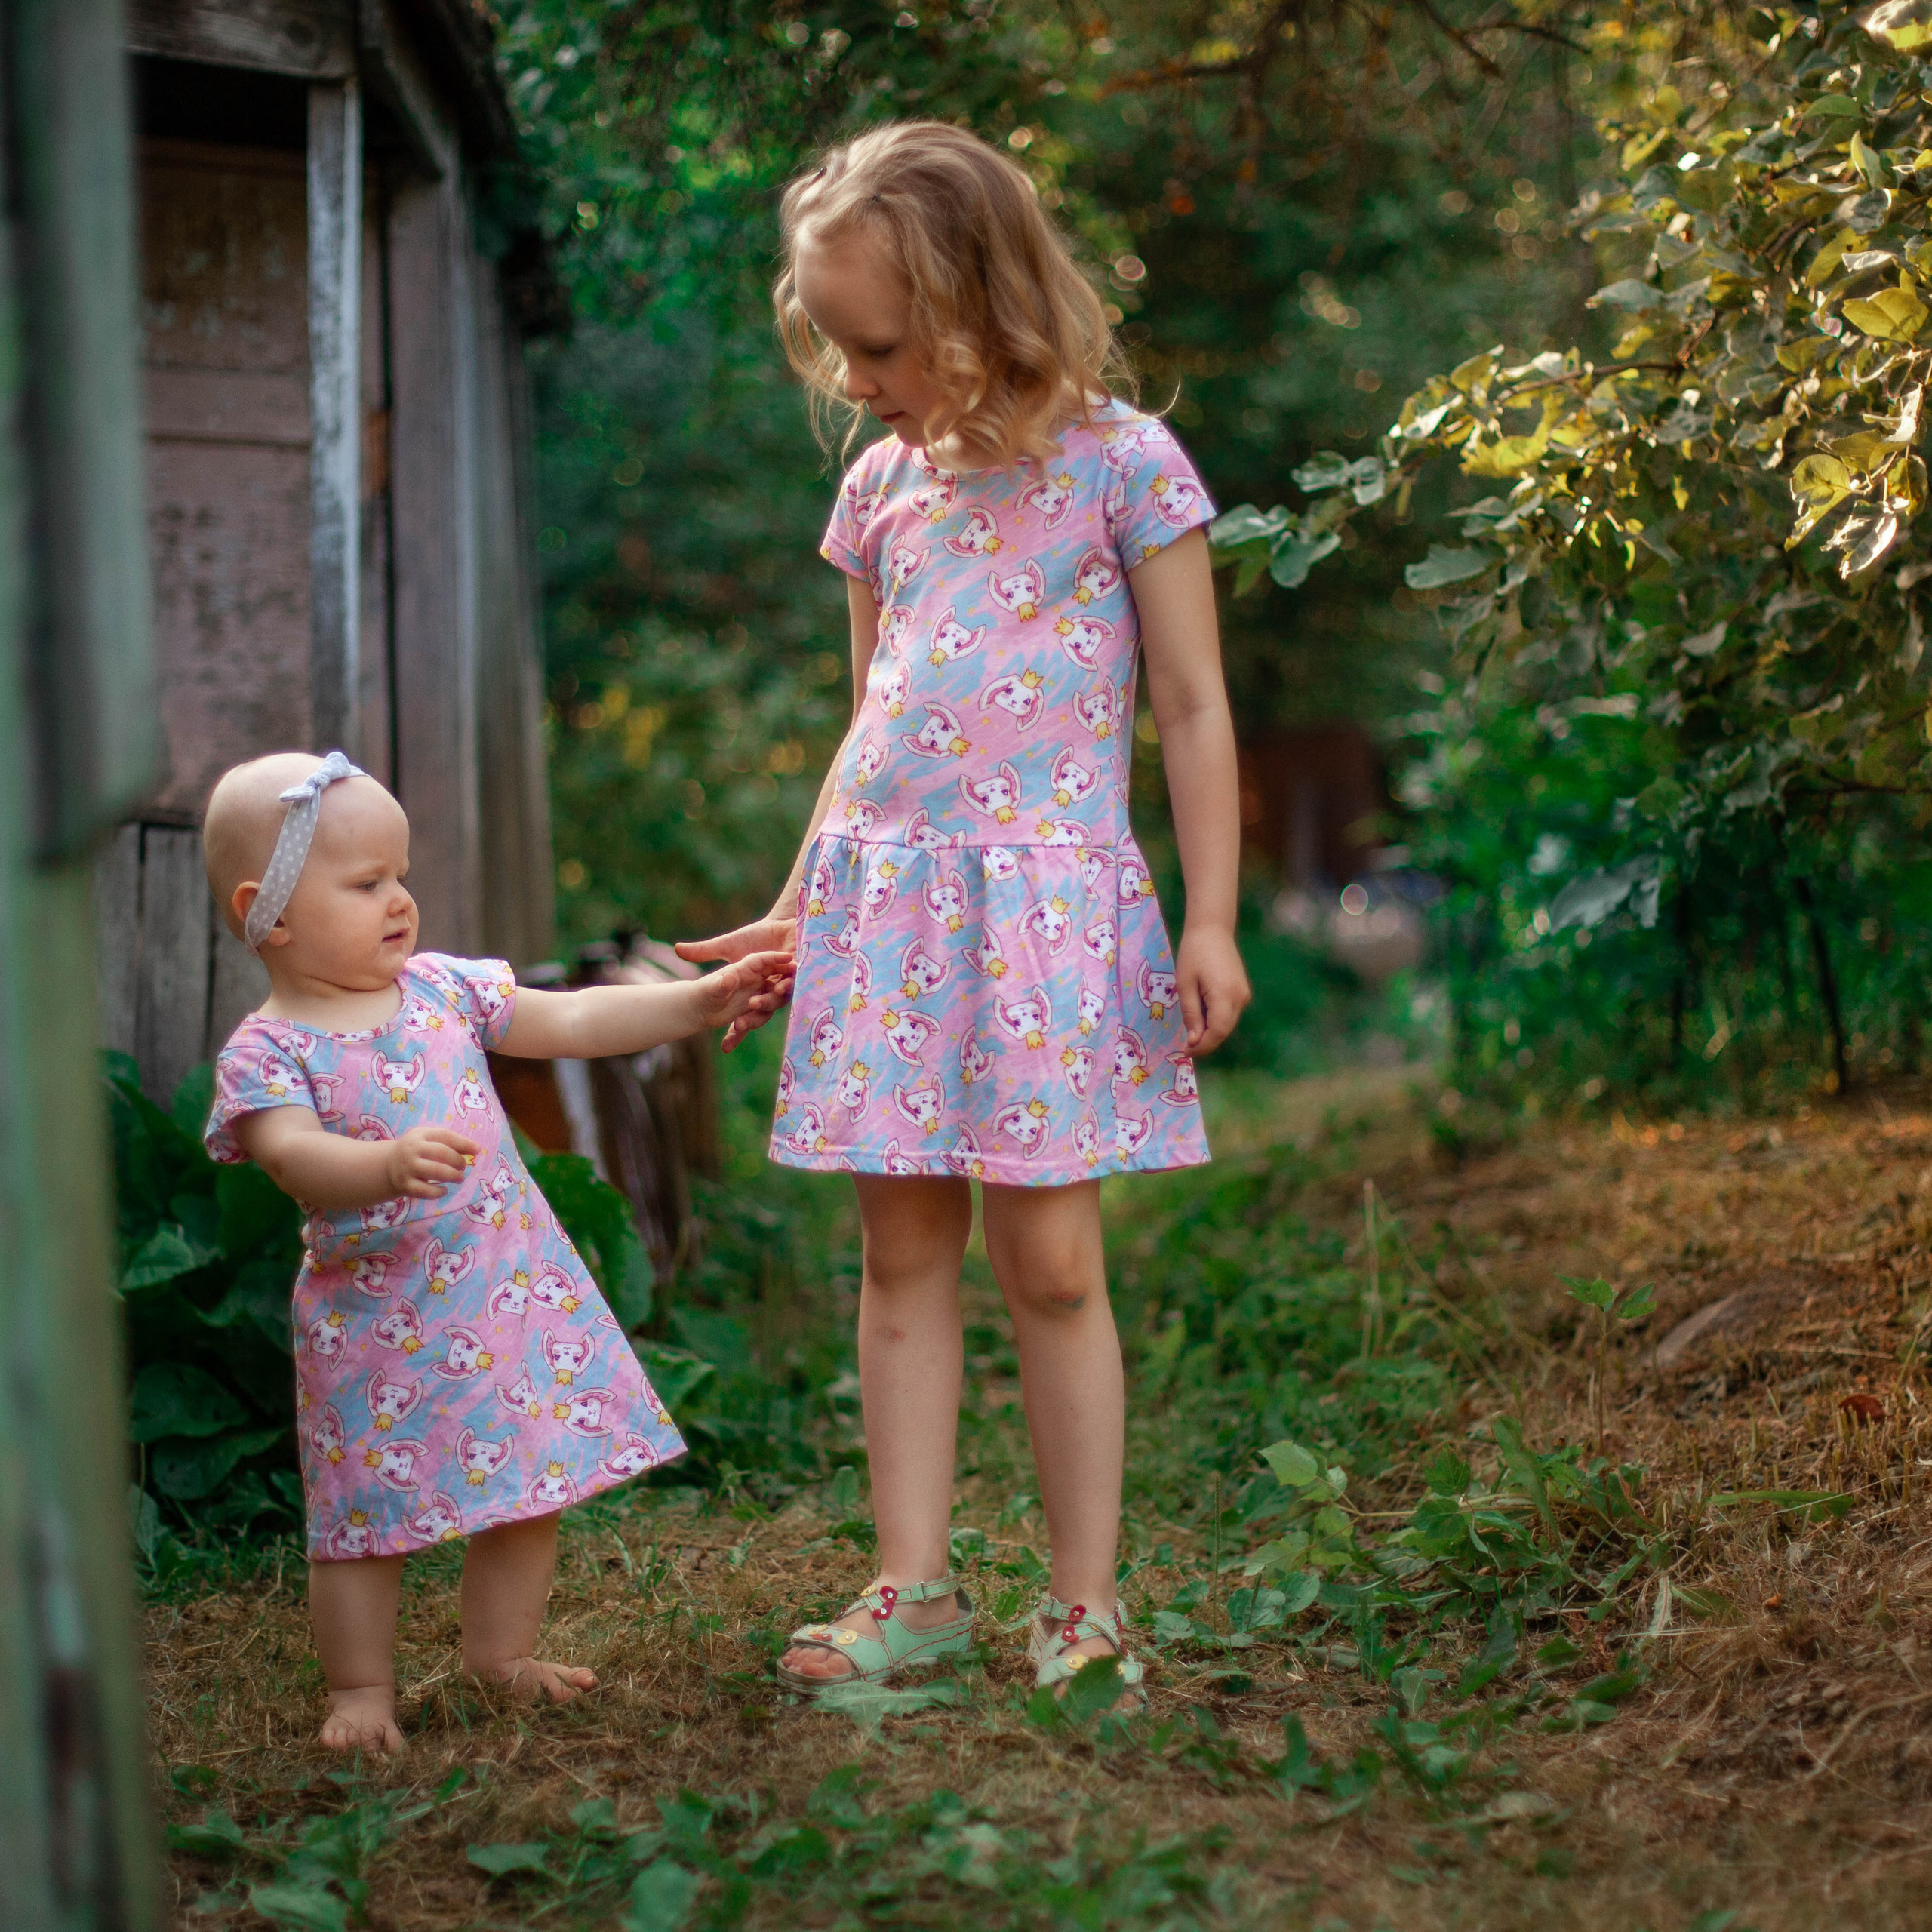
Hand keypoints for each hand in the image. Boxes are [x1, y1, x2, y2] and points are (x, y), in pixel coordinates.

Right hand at [382, 1124, 481, 1199]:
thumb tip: (475, 1149)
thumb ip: (449, 1143)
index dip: (463, 1143)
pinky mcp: (405, 1185)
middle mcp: (412, 1149)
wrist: (388, 1166)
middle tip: (463, 1167)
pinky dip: (439, 1192)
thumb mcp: (428, 1140)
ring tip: (459, 1178)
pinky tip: (444, 1190)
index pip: (445, 1135)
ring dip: (452, 1175)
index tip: (477, 1150)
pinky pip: (426, 1191)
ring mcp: (407, 1168)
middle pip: (442, 1153)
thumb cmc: (417, 1151)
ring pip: (436, 1171)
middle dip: (458, 1161)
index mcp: (419, 1135)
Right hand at [678, 917, 798, 1048]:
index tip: (725, 1047)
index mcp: (751, 991)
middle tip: (739, 1025)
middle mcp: (767, 991)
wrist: (782, 923)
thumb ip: (704, 951)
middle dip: (749, 1021)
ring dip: (766, 1003)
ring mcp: (784, 984)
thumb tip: (676, 949)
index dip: (735, 1033)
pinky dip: (788, 985)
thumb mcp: (727, 945)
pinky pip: (793, 983)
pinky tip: (780, 985)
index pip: (741, 1017)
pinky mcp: (799, 973)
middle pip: (759, 1013)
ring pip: (775, 1000)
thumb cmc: (755, 935)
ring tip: (754, 1003)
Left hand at [1176, 925, 1250, 1053]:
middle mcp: (1240, 998)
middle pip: (1224, 1031)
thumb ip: (1191, 1013)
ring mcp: (1244, 994)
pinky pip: (1229, 1013)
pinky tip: (1202, 1016)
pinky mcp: (1242, 991)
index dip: (1202, 1046)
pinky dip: (1216, 1020)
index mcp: (1225, 996)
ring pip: (1228, 1024)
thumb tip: (1194, 1040)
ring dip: (1211, 1032)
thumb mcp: (1185, 985)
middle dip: (1206, 1042)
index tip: (1185, 1051)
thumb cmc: (1193, 953)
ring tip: (1192, 1031)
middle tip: (1186, 1046)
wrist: (1212, 929)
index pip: (1217, 1032)